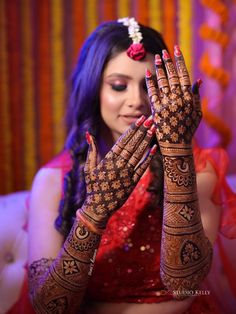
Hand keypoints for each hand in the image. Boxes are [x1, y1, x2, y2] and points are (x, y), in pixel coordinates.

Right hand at [79, 116, 156, 230]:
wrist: (98, 208)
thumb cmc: (92, 187)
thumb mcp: (89, 168)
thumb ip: (92, 150)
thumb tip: (89, 134)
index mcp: (108, 159)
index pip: (123, 140)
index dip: (132, 129)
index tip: (140, 120)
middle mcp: (119, 165)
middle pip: (132, 144)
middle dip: (142, 131)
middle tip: (150, 119)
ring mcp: (127, 174)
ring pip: (138, 154)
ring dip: (146, 141)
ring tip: (153, 129)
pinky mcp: (132, 182)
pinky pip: (142, 168)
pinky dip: (148, 158)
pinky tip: (154, 148)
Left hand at [145, 46, 201, 145]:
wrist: (177, 145)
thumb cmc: (188, 129)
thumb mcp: (197, 113)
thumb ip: (196, 97)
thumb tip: (198, 80)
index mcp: (189, 98)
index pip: (184, 75)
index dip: (179, 61)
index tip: (176, 50)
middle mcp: (178, 99)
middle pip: (172, 76)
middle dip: (168, 62)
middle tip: (163, 52)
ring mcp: (167, 104)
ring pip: (163, 82)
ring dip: (159, 69)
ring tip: (156, 58)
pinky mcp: (156, 110)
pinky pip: (153, 93)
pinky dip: (150, 82)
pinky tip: (148, 73)